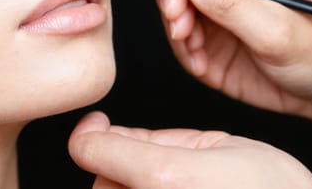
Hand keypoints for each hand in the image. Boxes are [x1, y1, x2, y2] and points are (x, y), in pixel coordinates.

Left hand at [68, 111, 311, 188]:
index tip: (98, 128)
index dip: (91, 133)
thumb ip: (163, 139)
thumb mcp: (222, 146)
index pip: (89, 150)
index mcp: (167, 180)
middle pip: (100, 185)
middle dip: (118, 169)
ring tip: (176, 186)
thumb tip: (116, 135)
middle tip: (157, 165)